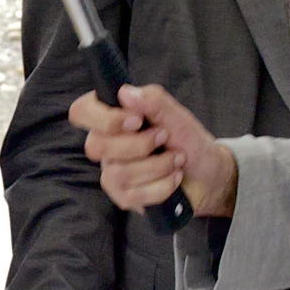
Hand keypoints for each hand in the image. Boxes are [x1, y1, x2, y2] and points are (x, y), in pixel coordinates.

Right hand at [72, 83, 236, 217]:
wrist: (208, 173)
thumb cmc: (188, 140)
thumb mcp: (177, 116)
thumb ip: (153, 101)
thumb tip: (125, 93)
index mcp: (113, 118)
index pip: (82, 112)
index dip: (103, 118)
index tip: (136, 120)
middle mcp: (106, 144)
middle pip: (95, 146)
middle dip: (138, 144)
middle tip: (164, 137)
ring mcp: (112, 172)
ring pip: (116, 173)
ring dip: (157, 166)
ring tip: (178, 159)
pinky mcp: (124, 196)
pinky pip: (132, 195)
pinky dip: (161, 185)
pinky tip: (174, 178)